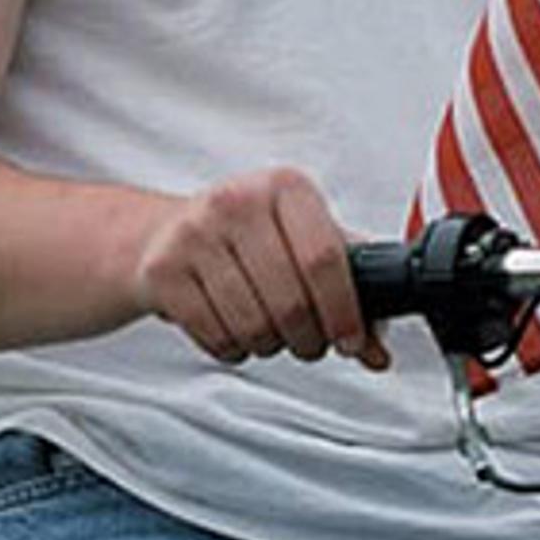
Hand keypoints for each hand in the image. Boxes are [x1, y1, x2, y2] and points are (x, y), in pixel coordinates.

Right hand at [131, 167, 390, 372]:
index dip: (343, 312)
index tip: (350, 341)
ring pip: (253, 325)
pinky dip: (233, 348)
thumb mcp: (305, 243)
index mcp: (285, 188)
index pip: (325, 259)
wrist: (165, 233)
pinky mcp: (162, 270)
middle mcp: (238, 201)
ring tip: (269, 331)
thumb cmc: (250, 238)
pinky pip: (215, 336)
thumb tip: (377, 351)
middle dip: (308, 339)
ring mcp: (194, 234)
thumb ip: (352, 289)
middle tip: (308, 342)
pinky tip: (234, 328)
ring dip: (270, 346)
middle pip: (291, 301)